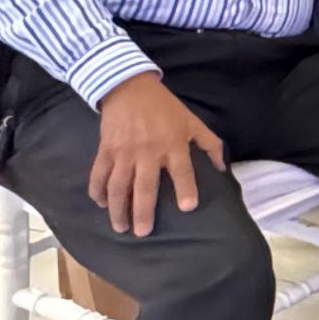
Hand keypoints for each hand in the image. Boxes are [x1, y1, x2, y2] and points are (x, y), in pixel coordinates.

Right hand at [89, 72, 225, 236]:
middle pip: (144, 186)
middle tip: (143, 232)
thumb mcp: (192, 121)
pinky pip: (98, 174)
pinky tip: (100, 204)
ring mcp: (123, 151)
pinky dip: (97, 190)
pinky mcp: (105, 149)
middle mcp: (147, 151)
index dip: (185, 188)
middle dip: (142, 211)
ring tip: (120, 227)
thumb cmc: (165, 107)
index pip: (181, 170)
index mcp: (172, 144)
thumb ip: (209, 144)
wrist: (129, 87)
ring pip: (117, 185)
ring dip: (117, 208)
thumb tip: (222, 169)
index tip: (187, 207)